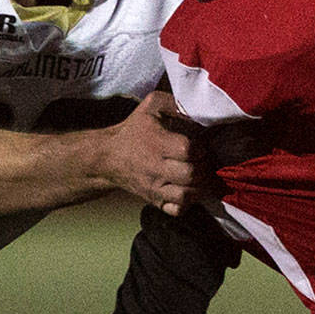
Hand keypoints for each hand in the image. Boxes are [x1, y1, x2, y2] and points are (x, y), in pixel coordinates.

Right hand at [100, 91, 199, 214]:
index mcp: (156, 143)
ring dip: (200, 187)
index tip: (201, 145)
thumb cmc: (135, 129)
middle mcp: (155, 168)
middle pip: (191, 175)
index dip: (201, 148)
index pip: (188, 150)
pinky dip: (188, 204)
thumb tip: (200, 108)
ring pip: (186, 196)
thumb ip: (176, 103)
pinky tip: (189, 190)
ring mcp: (155, 188)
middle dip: (205, 168)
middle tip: (206, 161)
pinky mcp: (154, 201)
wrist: (109, 157)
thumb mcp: (152, 106)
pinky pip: (176, 210)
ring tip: (201, 176)